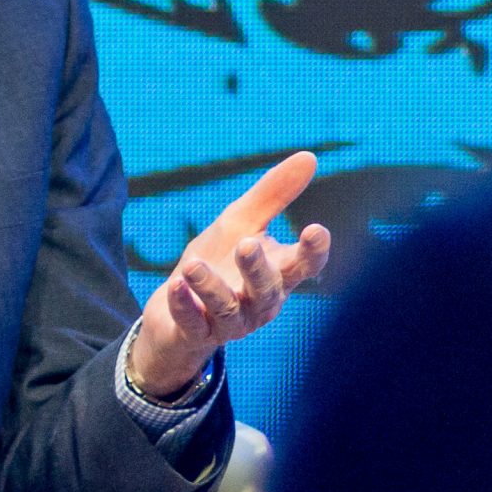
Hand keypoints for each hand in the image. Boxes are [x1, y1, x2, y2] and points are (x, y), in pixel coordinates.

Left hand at [128, 150, 331, 399]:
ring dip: (211, 287)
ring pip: (227, 309)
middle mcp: (258, 304)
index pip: (304, 267)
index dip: (313, 252)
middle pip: (266, 291)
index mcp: (277, 275)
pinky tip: (175, 284)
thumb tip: (309, 156)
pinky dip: (183, 305)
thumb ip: (273, 195)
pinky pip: (191, 323)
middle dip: (258, 270)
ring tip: (193, 264)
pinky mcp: (195, 334)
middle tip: (248, 244)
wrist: (177, 313)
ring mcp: (227, 323)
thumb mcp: (242, 223)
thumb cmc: (219, 263)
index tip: (316, 230)